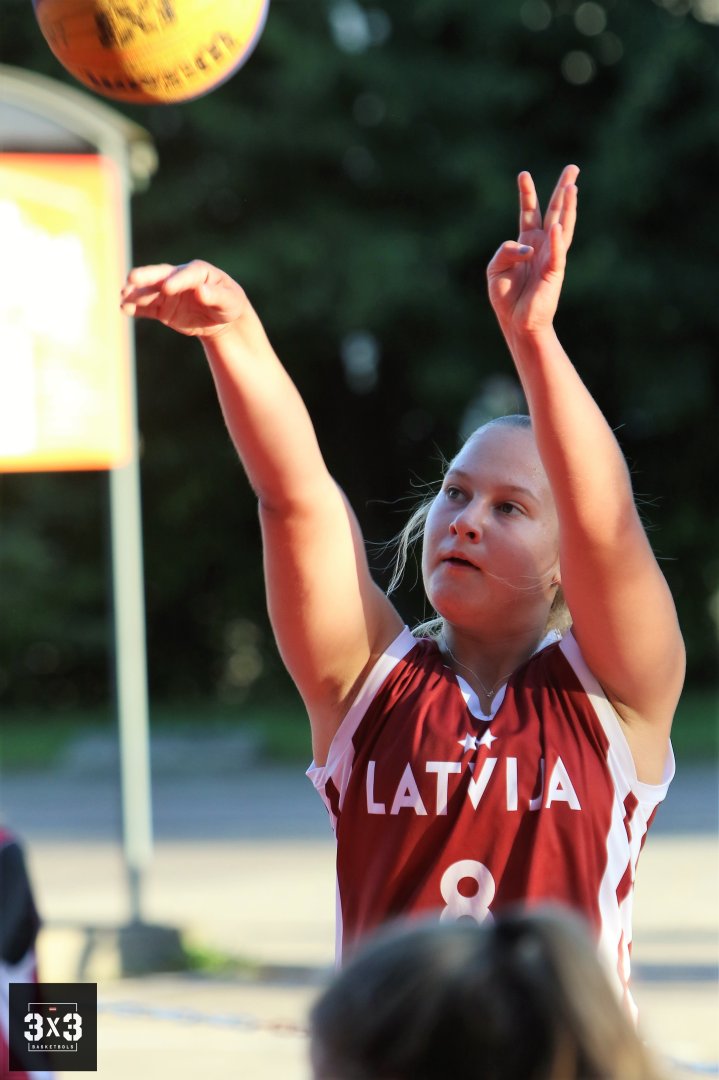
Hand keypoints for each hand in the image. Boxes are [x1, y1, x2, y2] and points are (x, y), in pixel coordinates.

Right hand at [120, 260, 246, 337]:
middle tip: (132, 278)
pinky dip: (135, 308)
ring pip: (149, 291)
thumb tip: (201, 290)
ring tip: (123, 296)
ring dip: (136, 293)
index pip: (186, 274)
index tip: (168, 289)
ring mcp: (168, 293)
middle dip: (146, 276)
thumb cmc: (229, 303)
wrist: (221, 318)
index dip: (177, 281)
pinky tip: (124, 308)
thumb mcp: (230, 300)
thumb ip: (216, 295)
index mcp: (198, 271)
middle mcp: (179, 278)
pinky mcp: (162, 308)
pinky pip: (147, 308)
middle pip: (160, 275)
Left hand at [487, 165, 578, 336]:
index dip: (527, 194)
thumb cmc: (507, 297)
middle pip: (554, 212)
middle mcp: (542, 245)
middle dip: (562, 190)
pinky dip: (557, 241)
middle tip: (573, 168)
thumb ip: (505, 251)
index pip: (529, 212)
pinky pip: (556, 254)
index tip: (524, 174)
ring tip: (572, 187)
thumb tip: (527, 248)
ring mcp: (551, 257)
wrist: (516, 323)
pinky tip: (558, 226)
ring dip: (568, 208)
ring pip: (563, 227)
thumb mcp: (495, 269)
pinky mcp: (554, 273)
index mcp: (528, 242)